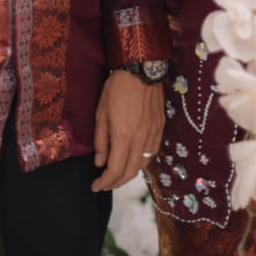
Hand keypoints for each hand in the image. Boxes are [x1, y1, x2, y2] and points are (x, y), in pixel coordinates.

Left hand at [91, 69, 164, 191]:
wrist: (141, 69)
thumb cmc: (117, 89)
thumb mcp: (101, 113)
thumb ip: (101, 140)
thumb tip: (100, 162)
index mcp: (124, 137)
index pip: (115, 170)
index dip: (104, 182)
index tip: (95, 186)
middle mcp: (141, 140)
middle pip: (130, 173)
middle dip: (115, 182)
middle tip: (104, 183)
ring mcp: (153, 135)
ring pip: (142, 165)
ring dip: (129, 174)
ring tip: (117, 174)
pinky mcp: (160, 128)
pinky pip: (152, 153)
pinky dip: (141, 162)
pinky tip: (133, 159)